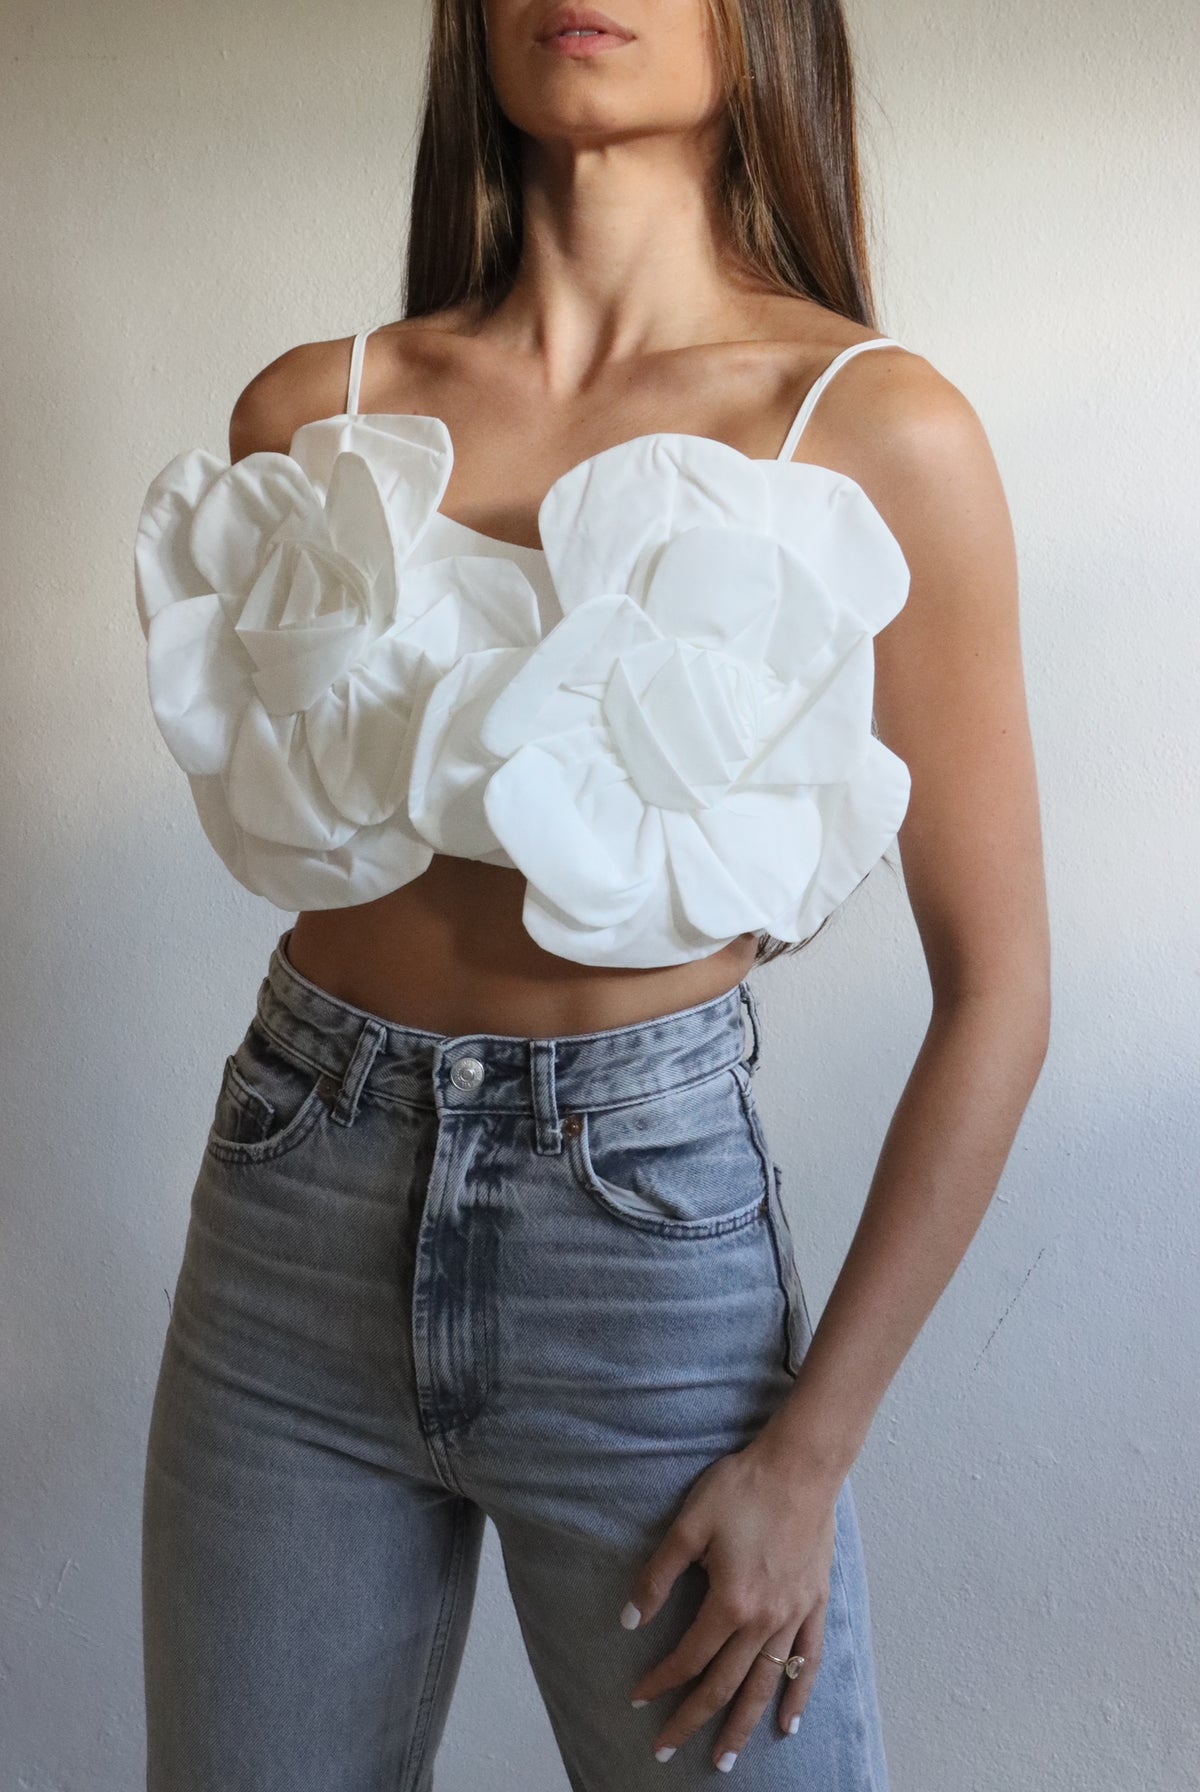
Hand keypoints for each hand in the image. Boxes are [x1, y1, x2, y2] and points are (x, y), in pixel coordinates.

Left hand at [622, 1439, 840, 1772]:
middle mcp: (763, 1620)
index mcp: (729, 1603)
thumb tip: (631, 1619)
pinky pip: (808, 1661)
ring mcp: (793, 1614)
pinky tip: (788, 1723)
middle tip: (666, 1751)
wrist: (800, 1465)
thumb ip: (658, 1576)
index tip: (638, 1700)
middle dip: (692, 1720)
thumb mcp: (688, 1525)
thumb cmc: (742, 1488)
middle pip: (724, 1684)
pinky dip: (798, 1695)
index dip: (660, 1682)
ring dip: (742, 1725)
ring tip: (724, 1759)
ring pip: (765, 1684)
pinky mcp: (815, 1602)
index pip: (688, 1658)